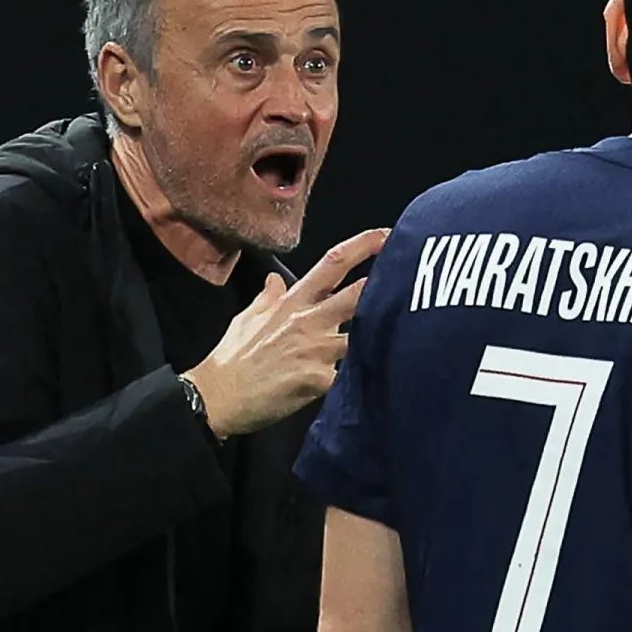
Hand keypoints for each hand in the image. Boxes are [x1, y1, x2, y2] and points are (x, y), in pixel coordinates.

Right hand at [183, 228, 388, 437]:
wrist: (217, 397)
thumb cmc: (231, 359)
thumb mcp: (247, 318)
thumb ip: (268, 297)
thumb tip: (275, 279)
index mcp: (293, 302)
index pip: (333, 263)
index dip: (364, 245)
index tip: (387, 235)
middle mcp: (308, 320)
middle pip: (359, 294)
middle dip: (388, 286)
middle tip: (414, 280)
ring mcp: (315, 350)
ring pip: (363, 336)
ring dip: (382, 336)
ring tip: (407, 337)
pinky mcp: (318, 381)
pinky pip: (351, 377)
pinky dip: (364, 380)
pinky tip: (380, 382)